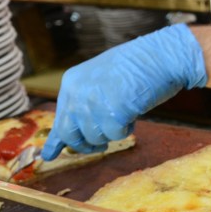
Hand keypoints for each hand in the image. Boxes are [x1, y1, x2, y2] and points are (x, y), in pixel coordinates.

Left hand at [41, 24, 206, 159]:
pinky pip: (116, 135)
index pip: (60, 119)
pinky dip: (127, 129)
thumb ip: (87, 101)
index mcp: (71, 82)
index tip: (49, 156)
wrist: (161, 55)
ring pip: (95, 138)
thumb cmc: (138, 66)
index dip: (57, 141)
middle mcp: (76, 94)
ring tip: (126, 111)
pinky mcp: (111, 114)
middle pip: (71, 135)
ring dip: (112, 132)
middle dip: (85, 146)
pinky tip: (134, 112)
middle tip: (99, 148)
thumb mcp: (102, 80)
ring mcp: (92, 104)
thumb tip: (80, 131)